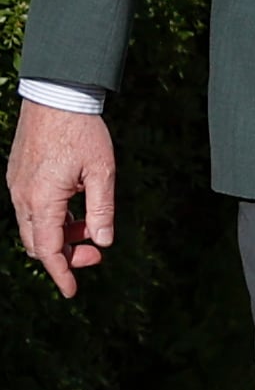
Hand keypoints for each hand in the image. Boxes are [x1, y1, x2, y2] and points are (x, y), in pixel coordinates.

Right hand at [8, 102, 115, 299]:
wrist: (56, 97)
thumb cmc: (83, 132)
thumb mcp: (102, 171)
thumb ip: (102, 210)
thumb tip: (104, 242)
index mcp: (43, 200)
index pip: (49, 250)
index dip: (62, 273)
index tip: (72, 292)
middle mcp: (23, 198)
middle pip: (39, 244)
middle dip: (65, 255)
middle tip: (96, 253)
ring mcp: (17, 187)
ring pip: (34, 228)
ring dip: (60, 236)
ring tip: (90, 228)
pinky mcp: (18, 178)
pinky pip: (31, 210)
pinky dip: (52, 219)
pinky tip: (75, 210)